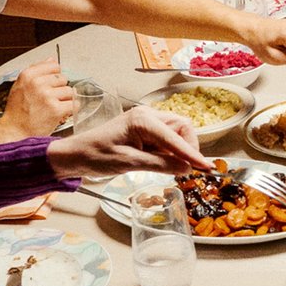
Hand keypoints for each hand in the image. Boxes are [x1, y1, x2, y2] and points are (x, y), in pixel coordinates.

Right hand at [0, 60, 75, 136]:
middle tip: (49, 100)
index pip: (54, 66)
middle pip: (63, 79)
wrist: (15, 132)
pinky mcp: (56, 109)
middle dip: (59, 89)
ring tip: (53, 108)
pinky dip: (71, 109)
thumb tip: (52, 60)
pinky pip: (74, 104)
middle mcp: (37, 83)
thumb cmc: (17, 112)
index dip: (54, 76)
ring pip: (69, 91)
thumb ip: (36, 71)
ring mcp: (47, 96)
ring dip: (65, 100)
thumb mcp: (20, 86)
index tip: (50, 85)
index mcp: (28, 75)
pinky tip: (62, 113)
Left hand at [47, 105, 212, 178]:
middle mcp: (148, 116)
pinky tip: (162, 163)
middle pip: (183, 128)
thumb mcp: (129, 163)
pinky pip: (167, 139)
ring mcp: (147, 122)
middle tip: (186, 169)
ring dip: (179, 151)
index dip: (193, 154)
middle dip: (188, 148)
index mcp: (142, 120)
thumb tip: (187, 168)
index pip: (176, 137)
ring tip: (171, 168)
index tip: (208, 168)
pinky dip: (170, 152)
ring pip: (177, 133)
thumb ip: (160, 165)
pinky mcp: (145, 131)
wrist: (76, 155)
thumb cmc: (96, 156)